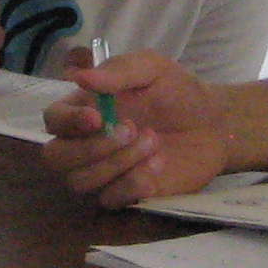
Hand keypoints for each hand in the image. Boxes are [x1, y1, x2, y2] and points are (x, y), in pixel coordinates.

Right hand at [40, 50, 231, 206]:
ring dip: (117, 163)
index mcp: (85, 109)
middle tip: (132, 130)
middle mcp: (85, 143)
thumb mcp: (153, 68)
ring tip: (153, 142)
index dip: (67, 121)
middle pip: (56, 158)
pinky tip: (159, 164)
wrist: (214, 125)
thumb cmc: (178, 92)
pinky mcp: (124, 195)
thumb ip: (118, 71)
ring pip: (80, 182)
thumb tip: (80, 76)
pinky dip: (134, 182)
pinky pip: (110, 199)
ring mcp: (102, 172)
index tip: (97, 117)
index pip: (53, 119)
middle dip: (91, 148)